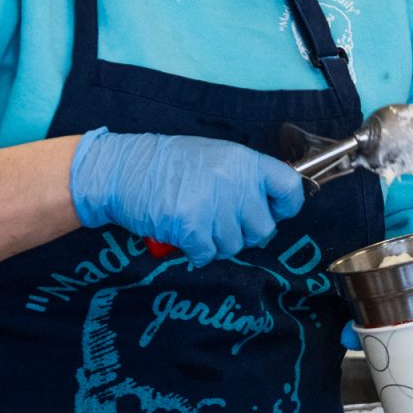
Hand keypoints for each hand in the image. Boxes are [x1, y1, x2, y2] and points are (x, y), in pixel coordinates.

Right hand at [70, 127, 303, 265]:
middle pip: (263, 229)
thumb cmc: (170, 165)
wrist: (122, 169)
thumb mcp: (216, 158)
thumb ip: (245, 179)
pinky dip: (197, 252)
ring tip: (198, 225)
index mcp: (244, 161)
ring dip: (217, 243)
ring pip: (234, 246)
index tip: (273, 211)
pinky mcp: (190, 225)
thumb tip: (270, 206)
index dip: (286, 206)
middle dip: (245, 234)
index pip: (290, 187)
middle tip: (222, 224)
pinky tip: (186, 237)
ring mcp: (213, 204)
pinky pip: (207, 254)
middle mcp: (234, 181)